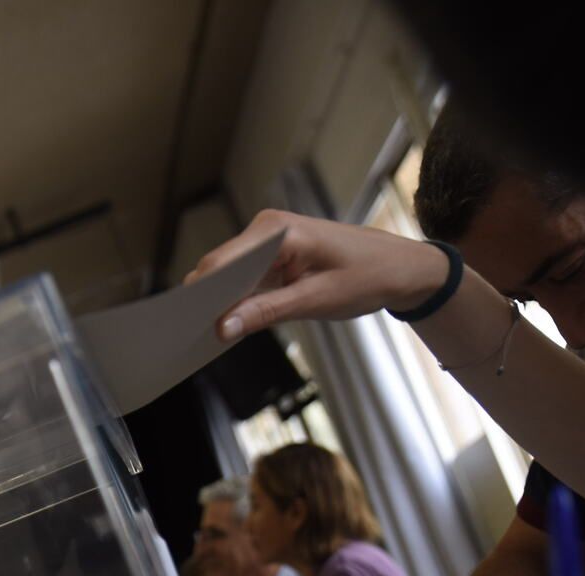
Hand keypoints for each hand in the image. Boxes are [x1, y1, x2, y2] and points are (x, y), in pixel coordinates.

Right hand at [186, 210, 450, 340]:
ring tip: (207, 335)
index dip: (200, 293)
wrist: (402, 267)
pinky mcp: (273, 255)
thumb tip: (222, 328)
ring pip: (228, 275)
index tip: (183, 324)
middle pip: (218, 268)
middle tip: (192, 337)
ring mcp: (268, 241)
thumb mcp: (318, 300)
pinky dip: (237, 301)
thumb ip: (267, 312)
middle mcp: (267, 228)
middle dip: (206, 301)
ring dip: (221, 303)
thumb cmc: (368, 276)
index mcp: (277, 230)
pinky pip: (244, 279)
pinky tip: (233, 324)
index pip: (222, 262)